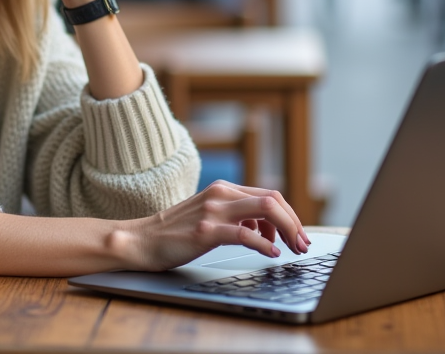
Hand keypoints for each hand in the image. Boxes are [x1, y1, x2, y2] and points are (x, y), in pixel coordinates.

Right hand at [119, 181, 310, 271]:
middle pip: (273, 200)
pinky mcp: (205, 231)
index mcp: (224, 190)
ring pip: (265, 210)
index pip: (270, 195)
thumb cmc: (176, 232)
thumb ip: (236, 215)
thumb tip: (267, 228)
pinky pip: (244, 233)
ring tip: (291, 249)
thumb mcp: (209, 215)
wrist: (141, 240)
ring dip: (287, 231)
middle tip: (302, 244)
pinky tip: (270, 254)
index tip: (298, 236)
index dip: (290, 216)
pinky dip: (264, 244)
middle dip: (295, 223)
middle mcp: (221, 195)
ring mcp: (213, 211)